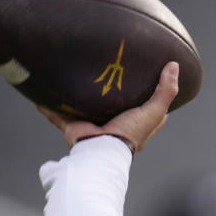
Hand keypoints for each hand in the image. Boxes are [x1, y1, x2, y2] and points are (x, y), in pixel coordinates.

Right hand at [38, 61, 178, 151]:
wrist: (101, 149)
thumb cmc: (130, 132)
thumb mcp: (154, 111)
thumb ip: (165, 91)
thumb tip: (174, 66)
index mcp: (136, 123)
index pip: (148, 107)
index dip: (150, 93)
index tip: (148, 77)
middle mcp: (115, 123)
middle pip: (114, 105)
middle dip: (110, 92)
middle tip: (106, 70)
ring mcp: (93, 124)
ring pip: (85, 107)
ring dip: (79, 97)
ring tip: (73, 77)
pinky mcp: (74, 126)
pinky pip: (58, 114)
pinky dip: (49, 107)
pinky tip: (42, 95)